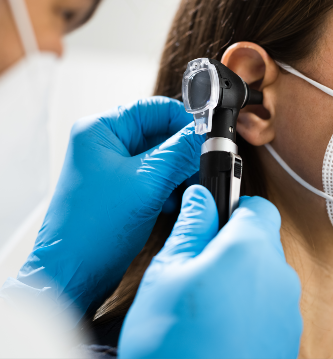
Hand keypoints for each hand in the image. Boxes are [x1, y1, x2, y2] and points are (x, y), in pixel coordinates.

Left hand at [1, 97, 203, 324]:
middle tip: (200, 166)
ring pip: (160, 155)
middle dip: (182, 151)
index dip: (183, 120)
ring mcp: (112, 166)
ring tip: (186, 188)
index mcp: (100, 131)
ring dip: (178, 170)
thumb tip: (205, 134)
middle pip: (158, 132)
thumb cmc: (92, 230)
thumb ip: (180, 153)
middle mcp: (104, 144)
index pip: (153, 109)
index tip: (206, 135)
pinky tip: (172, 202)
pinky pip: (154, 175)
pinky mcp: (121, 186)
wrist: (73, 274)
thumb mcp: (147, 183)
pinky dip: (169, 185)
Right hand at [119, 185, 302, 358]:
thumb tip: (202, 196)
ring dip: (240, 278)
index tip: (213, 218)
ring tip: (204, 304)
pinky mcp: (286, 339)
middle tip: (197, 266)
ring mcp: (287, 311)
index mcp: (251, 249)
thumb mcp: (167, 273)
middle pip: (261, 241)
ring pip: (264, 275)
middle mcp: (279, 276)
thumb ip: (191, 226)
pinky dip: (249, 307)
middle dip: (232, 245)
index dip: (233, 206)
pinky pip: (268, 307)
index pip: (256, 206)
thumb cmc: (176, 343)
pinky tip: (219, 329)